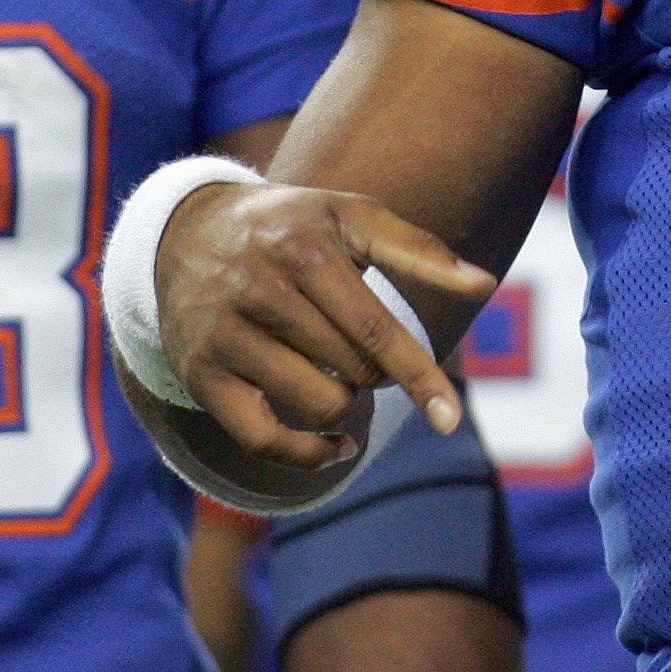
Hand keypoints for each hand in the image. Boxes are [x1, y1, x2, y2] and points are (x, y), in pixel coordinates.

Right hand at [152, 181, 496, 469]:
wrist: (186, 231)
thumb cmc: (291, 226)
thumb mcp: (351, 216)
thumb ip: (418, 249)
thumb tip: (484, 282)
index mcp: (303, 249)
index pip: (375, 331)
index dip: (418, 376)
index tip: (449, 419)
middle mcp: (258, 291)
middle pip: (351, 369)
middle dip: (373, 369)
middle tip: (358, 344)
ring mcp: (223, 335)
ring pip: (317, 402)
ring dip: (344, 400)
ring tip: (335, 371)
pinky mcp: (198, 374)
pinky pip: (262, 440)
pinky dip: (307, 454)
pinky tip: (338, 445)